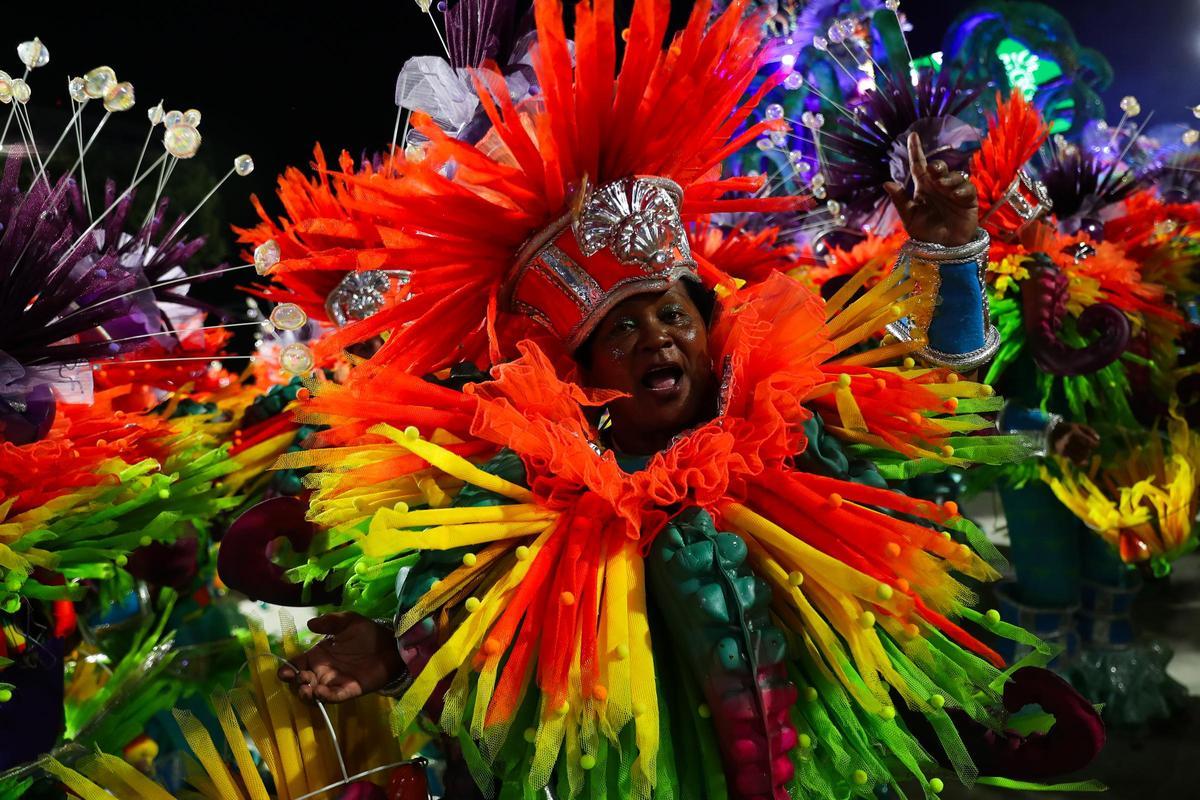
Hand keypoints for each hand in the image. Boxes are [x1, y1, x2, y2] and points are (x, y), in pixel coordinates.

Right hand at [276, 612, 404, 702]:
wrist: (390, 645)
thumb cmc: (367, 633)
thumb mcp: (347, 622)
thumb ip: (330, 622)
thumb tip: (310, 623)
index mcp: (318, 655)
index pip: (297, 664)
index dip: (287, 669)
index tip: (283, 672)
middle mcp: (322, 671)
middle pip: (302, 681)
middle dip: (296, 683)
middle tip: (300, 678)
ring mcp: (334, 682)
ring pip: (314, 693)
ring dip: (307, 694)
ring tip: (307, 689)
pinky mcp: (348, 691)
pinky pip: (334, 697)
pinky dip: (325, 697)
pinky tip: (320, 693)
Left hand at [884, 132, 978, 246]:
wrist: (944, 249)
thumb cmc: (926, 233)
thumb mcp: (910, 218)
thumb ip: (900, 200)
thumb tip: (886, 183)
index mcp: (923, 188)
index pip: (918, 166)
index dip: (916, 151)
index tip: (912, 136)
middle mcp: (938, 187)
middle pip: (938, 168)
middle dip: (937, 166)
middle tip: (933, 170)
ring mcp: (954, 192)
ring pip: (954, 176)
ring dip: (949, 179)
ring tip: (944, 187)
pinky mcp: (968, 200)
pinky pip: (968, 188)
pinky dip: (962, 189)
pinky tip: (957, 195)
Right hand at [1050, 422, 1099, 465]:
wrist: (1052, 433)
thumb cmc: (1069, 429)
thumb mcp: (1079, 426)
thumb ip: (1090, 431)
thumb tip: (1098, 439)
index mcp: (1075, 433)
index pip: (1089, 442)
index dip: (1095, 444)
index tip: (1095, 444)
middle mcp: (1070, 442)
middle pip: (1086, 450)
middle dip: (1089, 449)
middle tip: (1087, 447)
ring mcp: (1066, 449)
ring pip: (1081, 456)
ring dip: (1085, 455)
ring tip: (1084, 451)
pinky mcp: (1064, 454)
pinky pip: (1075, 462)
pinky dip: (1081, 463)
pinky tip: (1085, 462)